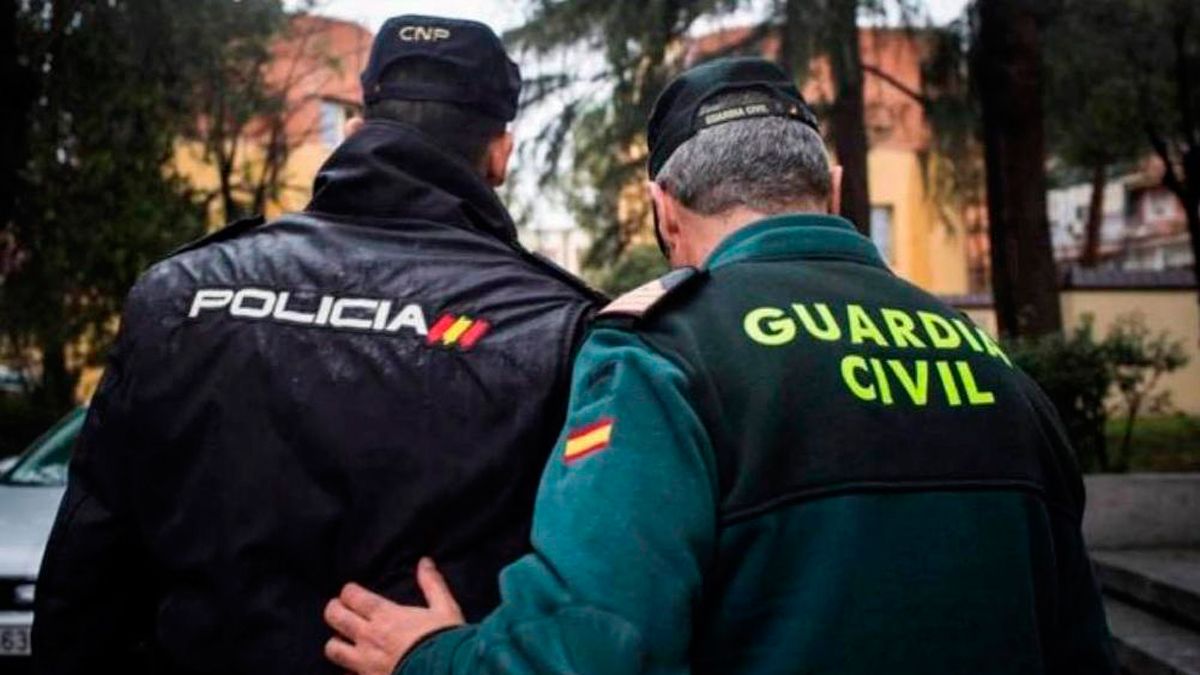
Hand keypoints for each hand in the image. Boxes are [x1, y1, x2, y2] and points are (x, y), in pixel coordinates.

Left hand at [324, 558, 465, 674]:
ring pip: (332, 650)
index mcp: (386, 616)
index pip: (352, 596)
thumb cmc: (445, 641)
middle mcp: (369, 637)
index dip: (348, 591)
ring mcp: (364, 663)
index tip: (351, 591)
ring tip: (344, 640)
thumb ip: (432, 584)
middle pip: (335, 618)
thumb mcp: (445, 608)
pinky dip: (349, 671)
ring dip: (336, 643)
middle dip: (333, 610)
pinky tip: (356, 670)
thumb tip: (424, 562)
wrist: (448, 673)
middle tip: (339, 608)